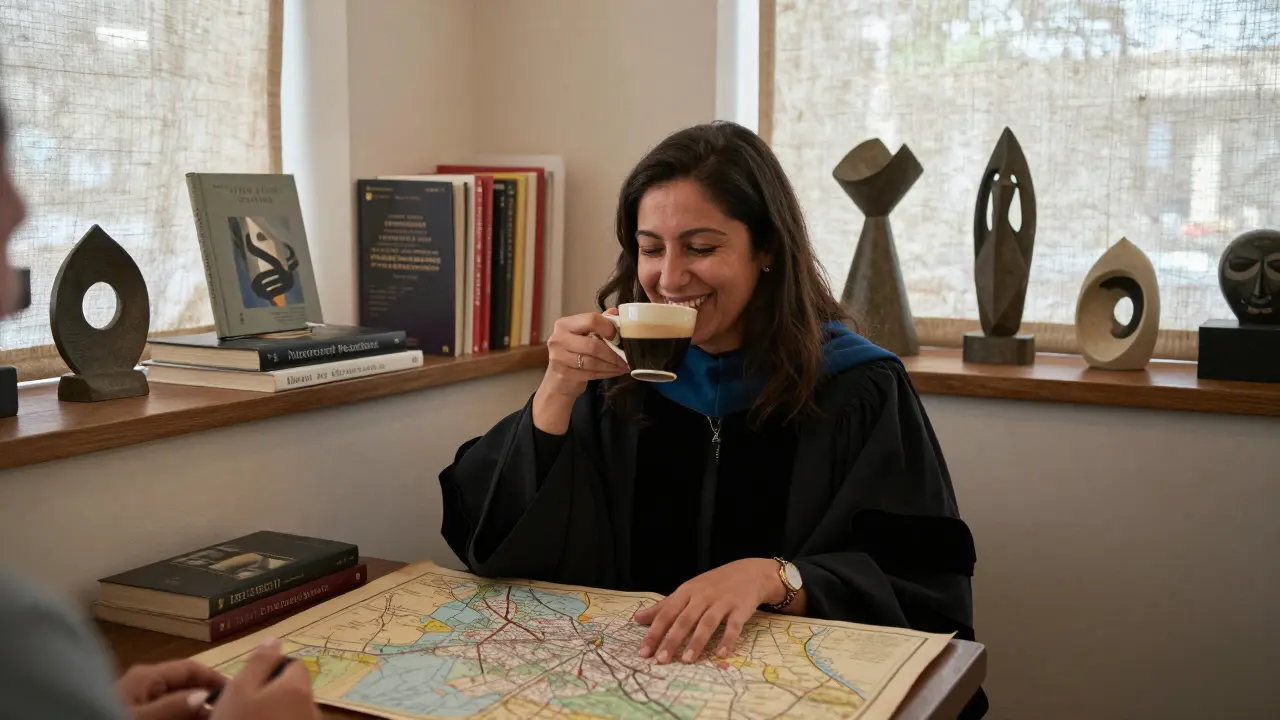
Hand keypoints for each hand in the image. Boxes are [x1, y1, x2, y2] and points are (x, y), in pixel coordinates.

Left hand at [116, 659, 224, 719]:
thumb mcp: (143, 717)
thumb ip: (172, 706)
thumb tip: (204, 696)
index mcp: (146, 676)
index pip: (189, 668)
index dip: (213, 677)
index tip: (235, 690)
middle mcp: (144, 683)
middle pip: (184, 684)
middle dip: (206, 695)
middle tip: (226, 708)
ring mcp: (139, 699)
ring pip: (175, 699)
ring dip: (194, 708)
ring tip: (213, 717)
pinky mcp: (136, 711)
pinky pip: (164, 710)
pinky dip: (180, 716)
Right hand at [209, 637, 318, 719]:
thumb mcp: (238, 691)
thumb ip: (258, 663)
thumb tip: (274, 639)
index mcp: (298, 688)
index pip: (294, 665)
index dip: (271, 672)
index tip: (249, 688)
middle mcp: (312, 707)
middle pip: (295, 690)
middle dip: (274, 695)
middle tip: (245, 710)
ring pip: (294, 712)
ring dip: (277, 714)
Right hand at [541, 308, 628, 395]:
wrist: (557, 377)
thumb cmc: (573, 351)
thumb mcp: (584, 334)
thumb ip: (599, 322)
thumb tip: (616, 312)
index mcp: (565, 324)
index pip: (591, 320)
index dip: (608, 328)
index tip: (619, 337)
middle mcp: (558, 339)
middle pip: (593, 345)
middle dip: (613, 354)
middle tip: (626, 358)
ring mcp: (558, 358)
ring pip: (593, 362)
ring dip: (612, 365)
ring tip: (623, 366)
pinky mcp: (563, 374)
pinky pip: (590, 374)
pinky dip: (606, 373)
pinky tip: (614, 372)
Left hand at [633, 558, 781, 663]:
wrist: (750, 572)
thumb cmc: (714, 584)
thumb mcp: (687, 591)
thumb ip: (663, 606)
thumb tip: (637, 618)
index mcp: (686, 592)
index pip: (666, 613)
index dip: (654, 632)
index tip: (644, 651)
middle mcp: (702, 596)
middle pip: (684, 619)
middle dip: (671, 640)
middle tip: (661, 660)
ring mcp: (722, 602)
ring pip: (706, 623)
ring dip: (696, 642)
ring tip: (686, 660)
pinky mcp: (740, 608)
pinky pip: (733, 626)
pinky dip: (727, 639)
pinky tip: (720, 654)